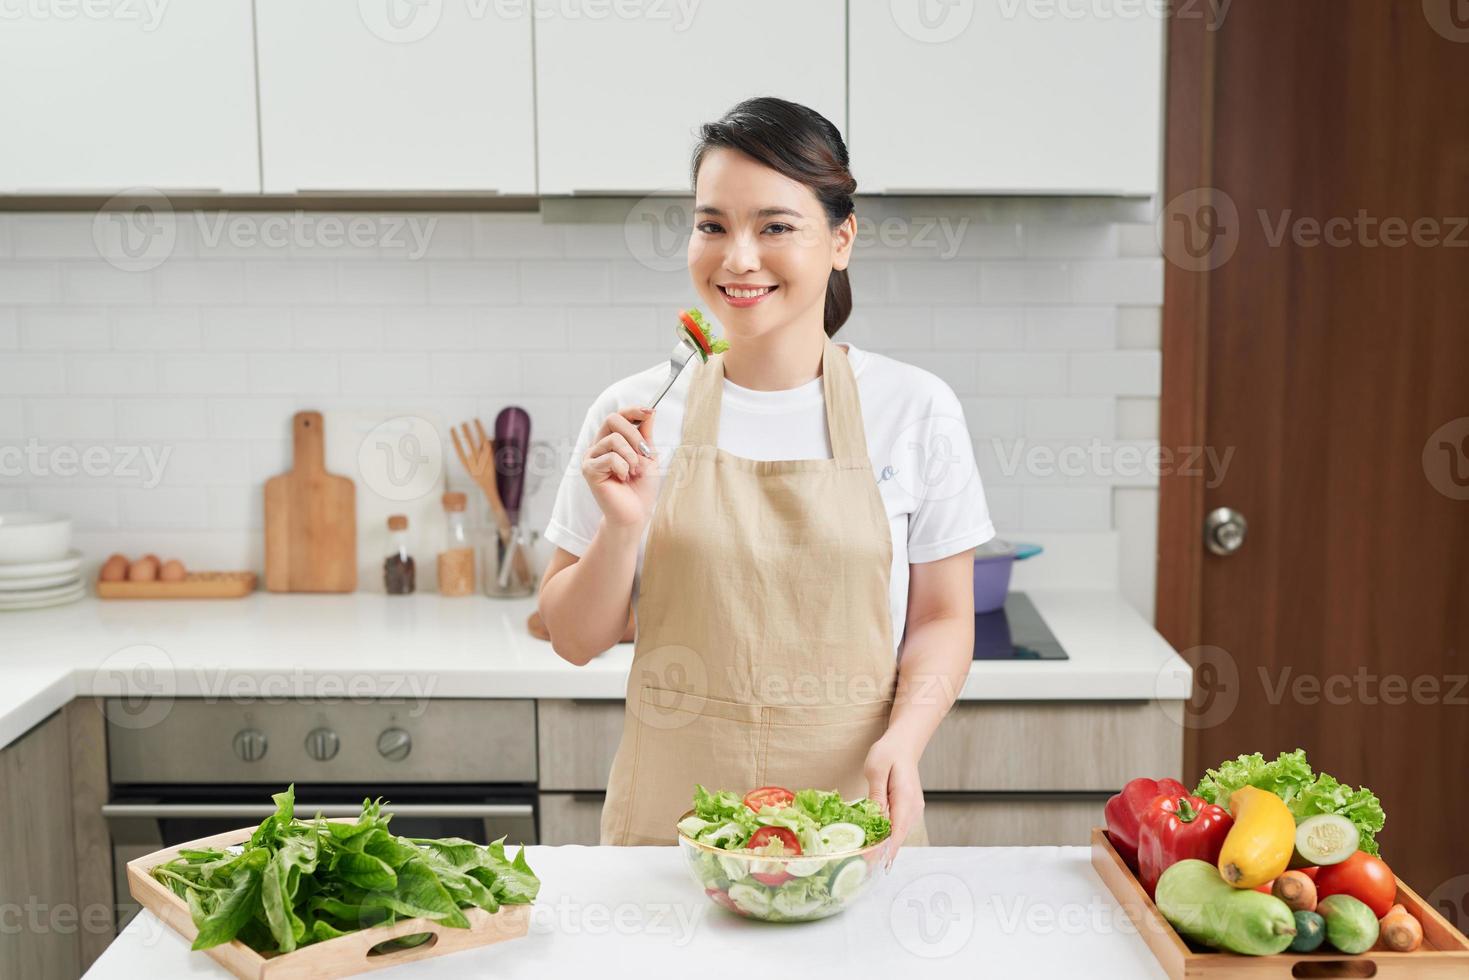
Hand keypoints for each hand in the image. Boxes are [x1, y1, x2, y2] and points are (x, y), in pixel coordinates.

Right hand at [582, 407, 659, 530]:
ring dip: (631, 456)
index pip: (618, 415)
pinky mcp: (589, 470)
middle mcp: (598, 446)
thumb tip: (649, 411)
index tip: (650, 411)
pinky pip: (610, 457)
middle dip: (634, 434)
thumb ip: (646, 434)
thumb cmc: (641, 488)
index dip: (633, 410)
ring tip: (633, 472)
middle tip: (644, 453)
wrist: (635, 513)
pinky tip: (623, 478)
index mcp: (610, 441)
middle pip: (612, 419)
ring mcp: (591, 457)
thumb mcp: (648, 456)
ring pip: (613, 439)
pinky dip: (623, 467)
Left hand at [864, 734, 924, 867]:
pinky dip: (887, 836)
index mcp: (906, 799)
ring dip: (884, 846)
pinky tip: (873, 841)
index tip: (870, 863)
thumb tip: (874, 819)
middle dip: (881, 852)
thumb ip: (876, 795)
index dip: (884, 849)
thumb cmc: (889, 753)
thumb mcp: (876, 769)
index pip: (896, 832)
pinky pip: (897, 827)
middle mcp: (913, 808)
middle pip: (898, 838)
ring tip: (865, 859)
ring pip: (898, 834)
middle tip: (861, 867)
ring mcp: (913, 809)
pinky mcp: (908, 809)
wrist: (904, 744)